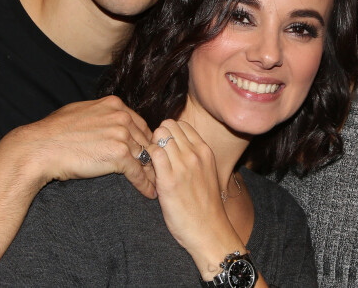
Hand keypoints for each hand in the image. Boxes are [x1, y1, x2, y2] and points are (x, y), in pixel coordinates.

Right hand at [11, 95, 155, 197]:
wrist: (42, 147)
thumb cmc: (55, 131)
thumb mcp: (81, 111)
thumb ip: (101, 114)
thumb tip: (107, 119)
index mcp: (113, 104)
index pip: (139, 123)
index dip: (143, 140)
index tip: (146, 152)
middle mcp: (121, 117)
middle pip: (145, 139)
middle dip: (151, 156)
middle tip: (157, 170)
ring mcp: (121, 135)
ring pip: (145, 156)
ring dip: (151, 172)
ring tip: (157, 183)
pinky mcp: (119, 155)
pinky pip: (138, 172)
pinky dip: (144, 184)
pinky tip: (148, 192)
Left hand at [149, 120, 238, 256]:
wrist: (210, 232)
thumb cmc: (205, 205)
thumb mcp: (207, 172)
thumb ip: (193, 155)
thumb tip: (175, 142)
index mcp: (204, 150)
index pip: (180, 124)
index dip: (169, 132)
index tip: (165, 146)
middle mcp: (194, 154)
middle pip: (168, 125)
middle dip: (158, 136)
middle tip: (157, 153)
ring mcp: (182, 165)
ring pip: (159, 135)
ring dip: (152, 146)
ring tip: (153, 163)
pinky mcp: (169, 180)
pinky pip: (153, 153)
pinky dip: (147, 158)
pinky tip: (150, 172)